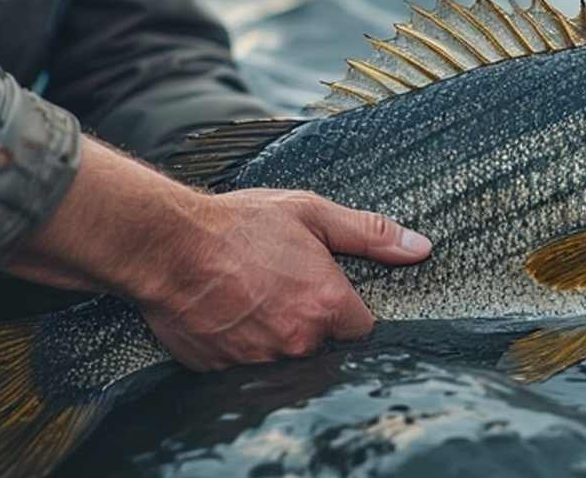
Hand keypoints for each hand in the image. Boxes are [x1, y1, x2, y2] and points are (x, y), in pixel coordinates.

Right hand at [8, 139, 431, 370]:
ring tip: (251, 296)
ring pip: (285, 356)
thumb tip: (420, 247)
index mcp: (327, 305)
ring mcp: (261, 361)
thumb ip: (370, 234)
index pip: (361, 328)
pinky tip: (229, 313)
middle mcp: (299, 342)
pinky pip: (246, 366)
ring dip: (274, 333)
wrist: (165, 246)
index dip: (344, 306)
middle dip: (309, 320)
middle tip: (280, 285)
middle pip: (323, 345)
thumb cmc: (237, 225)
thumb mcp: (311, 214)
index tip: (325, 289)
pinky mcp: (225, 372)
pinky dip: (241, 345)